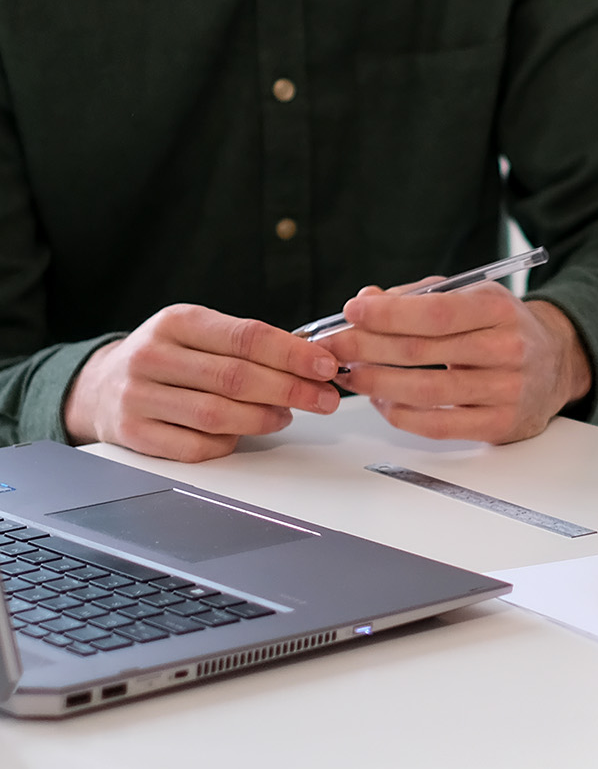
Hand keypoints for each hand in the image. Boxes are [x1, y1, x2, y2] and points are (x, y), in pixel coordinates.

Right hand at [63, 306, 342, 461]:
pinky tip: (245, 433)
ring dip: (263, 418)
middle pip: (235, 377)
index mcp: (177, 321)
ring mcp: (139, 396)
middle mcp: (154, 356)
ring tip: (286, 415)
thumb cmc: (168, 357)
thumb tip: (310, 358)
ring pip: (217, 415)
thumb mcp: (198, 332)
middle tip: (323, 397)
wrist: (101, 386)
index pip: (245, 336)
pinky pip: (194, 447)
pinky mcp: (134, 434)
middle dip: (290, 389)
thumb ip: (246, 342)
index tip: (325, 364)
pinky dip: (228, 443)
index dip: (292, 353)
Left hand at [320, 281, 591, 442]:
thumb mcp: (472, 297)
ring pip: (425, 391)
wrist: (556, 364)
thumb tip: (367, 300)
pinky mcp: (499, 424)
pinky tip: (382, 402)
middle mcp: (506, 347)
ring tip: (351, 374)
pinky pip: (437, 425)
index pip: (435, 311)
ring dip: (377, 383)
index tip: (354, 312)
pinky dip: (400, 414)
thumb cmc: (503, 328)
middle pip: (422, 351)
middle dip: (367, 348)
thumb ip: (419, 296)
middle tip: (335, 347)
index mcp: (497, 308)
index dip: (388, 313)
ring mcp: (505, 389)